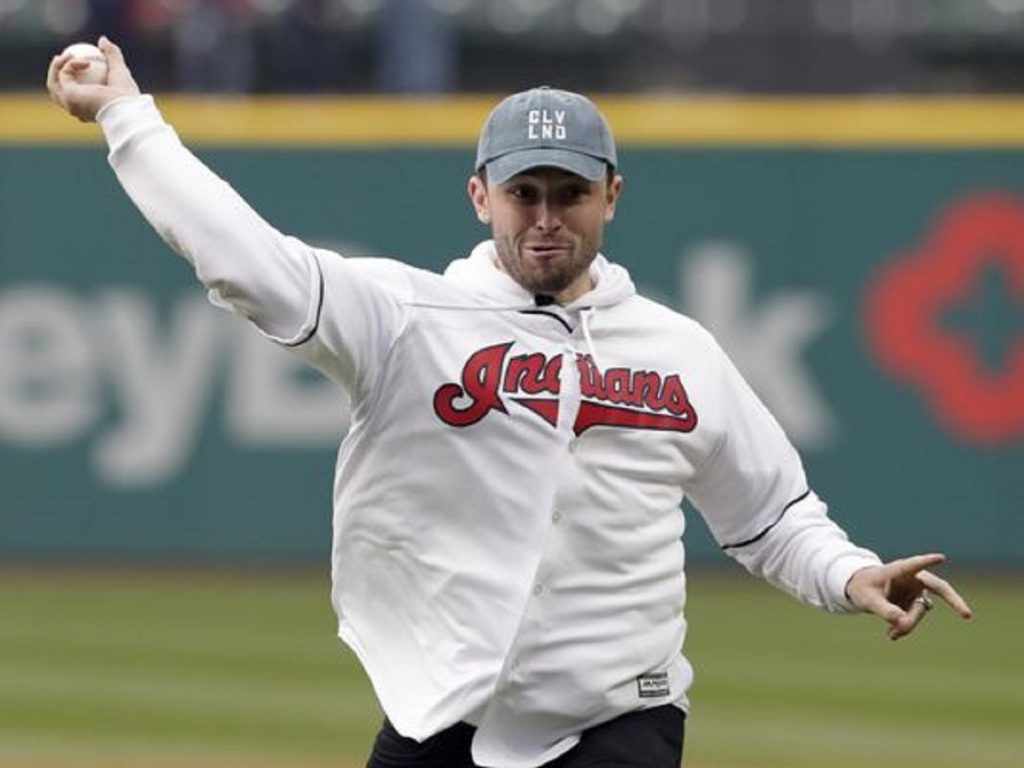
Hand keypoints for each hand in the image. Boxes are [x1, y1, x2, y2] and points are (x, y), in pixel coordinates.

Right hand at [47, 36, 139, 122]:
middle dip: (56, 75)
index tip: (76, 65)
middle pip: (58, 93)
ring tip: (67, 54)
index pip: (75, 98)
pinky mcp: (68, 96)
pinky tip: (83, 60)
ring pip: (53, 84)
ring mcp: (70, 105)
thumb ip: (112, 55)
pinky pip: (63, 75)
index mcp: (89, 110)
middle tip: (62, 57)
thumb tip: (103, 39)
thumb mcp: (120, 71)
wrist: (125, 107)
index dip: (70, 81)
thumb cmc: (126, 96)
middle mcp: (77, 111)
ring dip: (56, 67)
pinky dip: (70, 64)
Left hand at [845, 553, 972, 640]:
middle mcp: (913, 579)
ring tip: (891, 634)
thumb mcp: (867, 599)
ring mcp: (916, 591)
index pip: (915, 565)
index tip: (940, 557)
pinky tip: (892, 635)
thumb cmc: (863, 588)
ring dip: (908, 624)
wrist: (863, 590)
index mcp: (899, 570)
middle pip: (939, 588)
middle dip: (954, 601)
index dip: (927, 562)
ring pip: (921, 610)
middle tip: (967, 615)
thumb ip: (883, 609)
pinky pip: (914, 618)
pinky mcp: (915, 603)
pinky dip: (904, 628)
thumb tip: (902, 622)